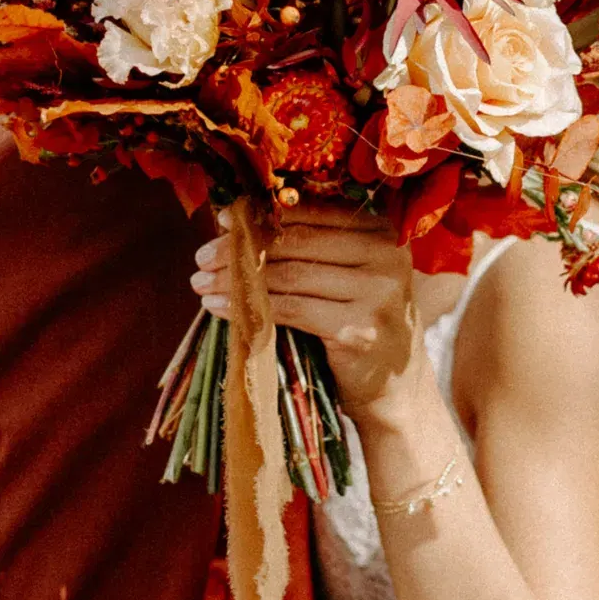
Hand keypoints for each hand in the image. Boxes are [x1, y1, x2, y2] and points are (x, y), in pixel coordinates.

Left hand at [192, 203, 424, 419]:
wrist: (396, 388)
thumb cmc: (359, 322)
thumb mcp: (349, 274)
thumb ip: (311, 244)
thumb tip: (236, 219)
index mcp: (383, 230)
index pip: (311, 212)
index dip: (261, 212)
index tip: (220, 219)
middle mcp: (386, 255)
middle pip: (297, 241)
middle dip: (241, 247)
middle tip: (202, 256)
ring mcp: (376, 294)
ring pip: (288, 275)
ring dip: (237, 279)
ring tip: (202, 281)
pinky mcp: (357, 331)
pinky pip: (289, 310)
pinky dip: (248, 308)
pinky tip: (218, 308)